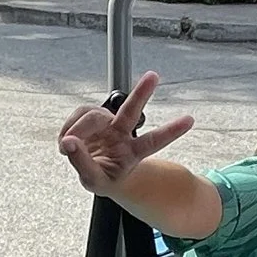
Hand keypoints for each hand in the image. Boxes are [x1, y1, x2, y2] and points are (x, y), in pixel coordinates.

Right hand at [59, 71, 191, 196]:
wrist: (93, 171)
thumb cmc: (102, 177)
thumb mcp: (94, 181)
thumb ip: (82, 163)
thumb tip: (68, 142)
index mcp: (133, 152)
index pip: (154, 141)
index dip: (171, 131)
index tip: (190, 120)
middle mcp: (124, 133)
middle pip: (132, 111)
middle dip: (142, 93)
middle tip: (154, 76)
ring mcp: (108, 123)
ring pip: (93, 115)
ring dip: (78, 128)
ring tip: (67, 145)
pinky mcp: (91, 118)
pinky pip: (78, 115)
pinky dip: (69, 128)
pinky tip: (66, 142)